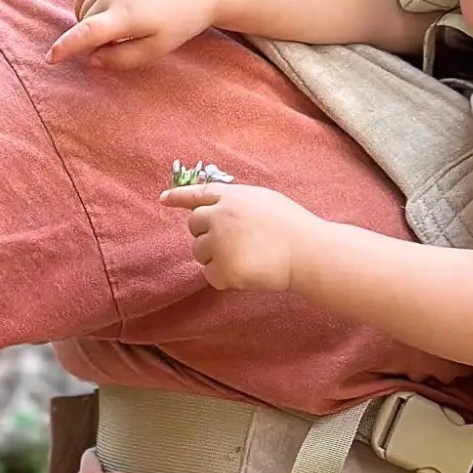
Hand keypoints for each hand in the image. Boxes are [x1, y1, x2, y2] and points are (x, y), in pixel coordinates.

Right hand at [47, 0, 215, 69]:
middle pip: (85, 23)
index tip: (50, 58)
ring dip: (91, 23)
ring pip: (83, 9)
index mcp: (127, 14)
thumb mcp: (156, 49)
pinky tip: (102, 13)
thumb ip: (122, 59)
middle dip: (93, 38)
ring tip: (119, 28)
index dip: (67, 46)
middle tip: (121, 42)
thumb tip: (92, 59)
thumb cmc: (178, 22)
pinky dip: (86, 6)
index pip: (88, 31)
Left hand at [160, 182, 322, 293]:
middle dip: (206, 235)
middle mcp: (220, 216)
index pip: (198, 195)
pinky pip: (211, 275)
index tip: (164, 198)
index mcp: (231, 197)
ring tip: (247, 257)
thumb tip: (214, 210)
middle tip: (234, 244)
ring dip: (216, 257)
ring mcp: (220, 243)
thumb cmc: (293, 226)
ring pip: (199, 252)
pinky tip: (247, 273)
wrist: (309, 252)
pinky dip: (224, 278)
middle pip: (194, 226)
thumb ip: (237, 203)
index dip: (179, 196)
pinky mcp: (224, 268)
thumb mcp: (264, 201)